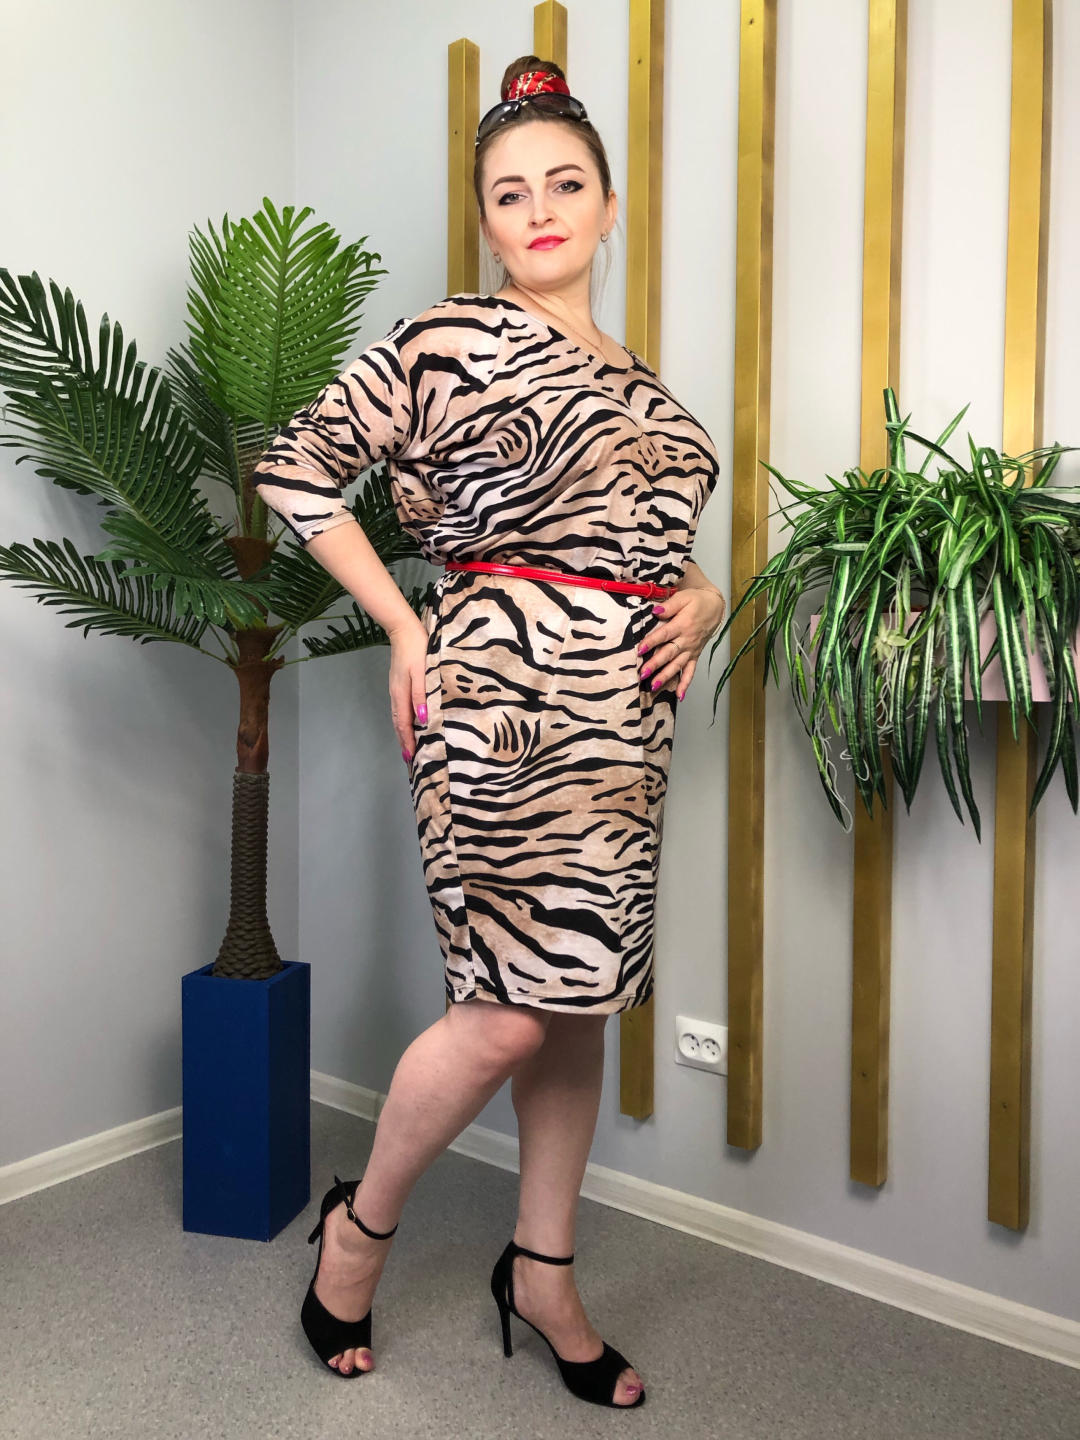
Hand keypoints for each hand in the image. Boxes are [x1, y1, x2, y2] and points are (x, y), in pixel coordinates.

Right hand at [388, 615, 429, 762]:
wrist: (404, 629)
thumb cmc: (417, 649)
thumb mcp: (422, 672)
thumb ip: (421, 695)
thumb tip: (423, 719)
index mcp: (402, 694)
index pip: (404, 724)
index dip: (408, 741)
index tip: (412, 758)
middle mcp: (396, 694)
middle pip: (398, 723)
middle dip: (404, 741)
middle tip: (410, 758)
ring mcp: (396, 689)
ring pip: (398, 716)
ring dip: (403, 732)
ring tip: (409, 745)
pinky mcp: (398, 684)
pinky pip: (399, 708)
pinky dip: (403, 720)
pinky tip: (410, 722)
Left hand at [637, 585, 726, 699]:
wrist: (715, 607)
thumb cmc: (696, 601)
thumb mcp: (684, 597)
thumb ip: (670, 606)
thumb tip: (656, 612)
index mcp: (682, 624)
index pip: (664, 635)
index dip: (652, 642)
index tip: (640, 650)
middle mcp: (687, 640)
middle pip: (669, 654)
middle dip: (655, 665)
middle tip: (643, 674)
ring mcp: (691, 649)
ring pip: (677, 665)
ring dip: (666, 677)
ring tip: (654, 687)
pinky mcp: (695, 655)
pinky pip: (691, 671)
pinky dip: (686, 684)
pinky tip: (680, 696)